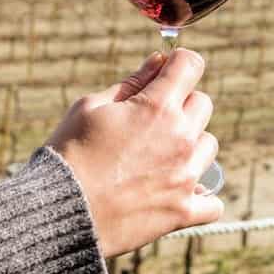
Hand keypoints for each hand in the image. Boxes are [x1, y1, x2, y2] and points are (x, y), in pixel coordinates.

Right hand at [46, 48, 223, 256]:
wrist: (59, 211)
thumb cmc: (69, 153)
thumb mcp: (91, 107)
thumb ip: (131, 83)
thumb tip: (158, 62)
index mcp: (157, 107)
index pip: (191, 64)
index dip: (177, 64)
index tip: (166, 74)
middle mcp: (180, 138)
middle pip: (203, 103)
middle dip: (180, 105)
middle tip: (150, 121)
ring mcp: (185, 176)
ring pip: (209, 146)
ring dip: (190, 146)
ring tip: (157, 159)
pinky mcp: (183, 211)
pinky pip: (213, 202)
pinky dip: (198, 197)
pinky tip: (175, 193)